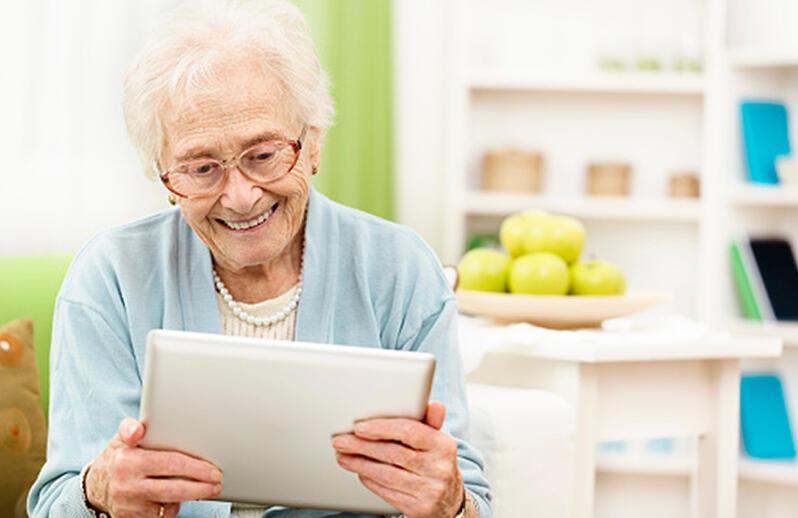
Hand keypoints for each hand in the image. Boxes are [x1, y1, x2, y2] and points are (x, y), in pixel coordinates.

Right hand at [85, 417, 222, 517]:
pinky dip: (175, 507)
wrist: (95, 488)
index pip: (169, 463)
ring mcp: (130, 506)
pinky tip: (184, 497)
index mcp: (127, 461)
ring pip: (169, 505)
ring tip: (210, 488)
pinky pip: (161, 515)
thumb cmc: (118, 458)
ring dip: (192, 497)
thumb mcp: (120, 439)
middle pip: (173, 488)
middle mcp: (128, 485)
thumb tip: (138, 428)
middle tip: (217, 481)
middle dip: (200, 486)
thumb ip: (130, 428)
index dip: (194, 467)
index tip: (212, 469)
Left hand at [332, 402, 463, 517]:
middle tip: (340, 440)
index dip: (382, 428)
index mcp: (443, 446)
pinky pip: (387, 492)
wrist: (450, 503)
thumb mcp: (437, 443)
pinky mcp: (418, 508)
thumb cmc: (436, 465)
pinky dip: (370, 480)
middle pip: (394, 454)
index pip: (411, 432)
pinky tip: (359, 471)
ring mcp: (429, 490)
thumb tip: (434, 405)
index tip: (359, 427)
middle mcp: (438, 468)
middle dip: (362, 446)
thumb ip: (429, 423)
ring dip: (360, 464)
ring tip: (343, 456)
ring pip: (387, 475)